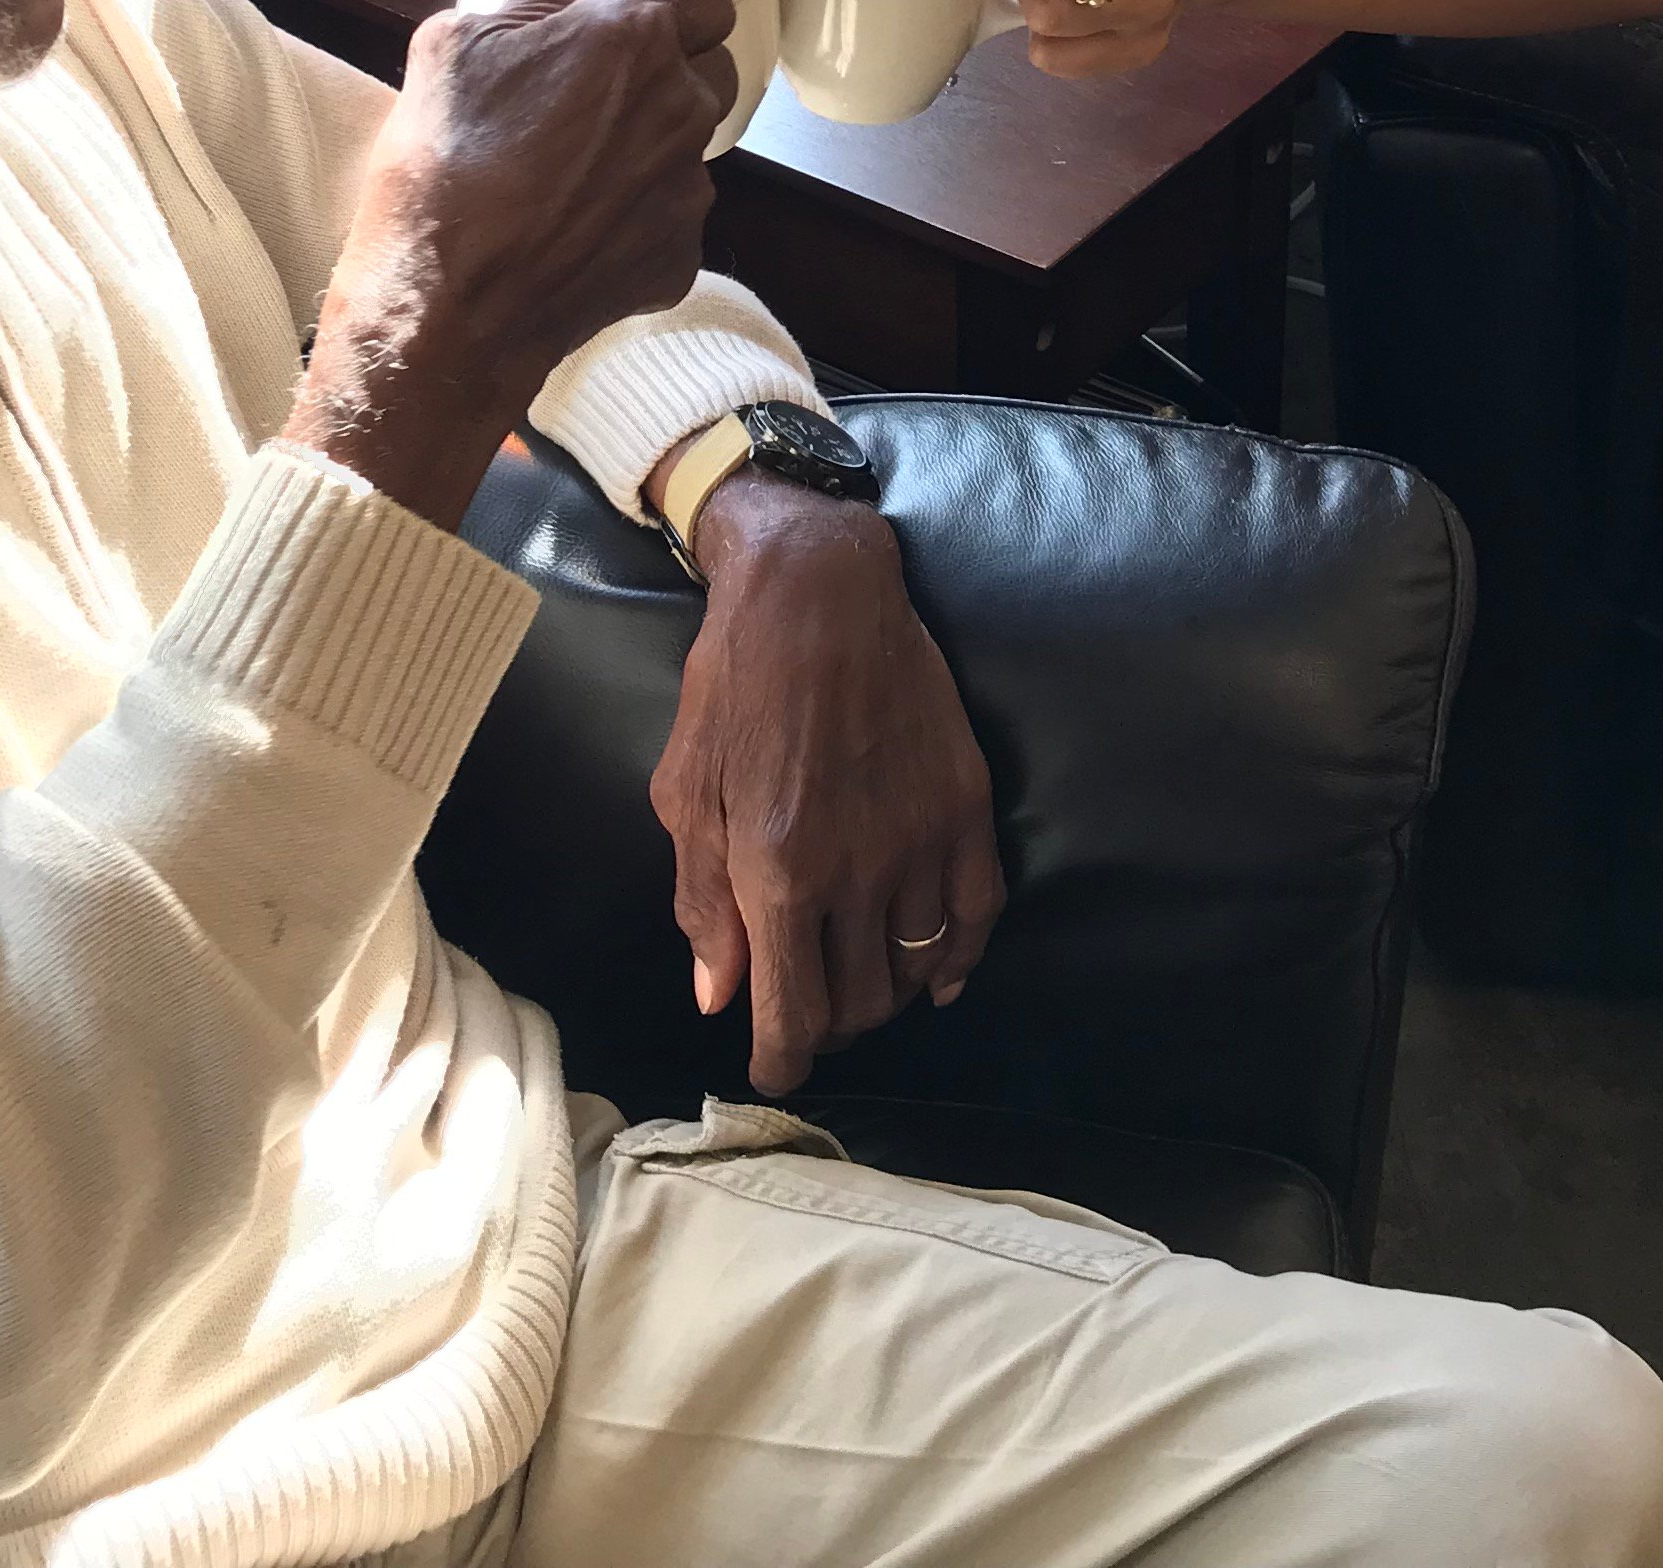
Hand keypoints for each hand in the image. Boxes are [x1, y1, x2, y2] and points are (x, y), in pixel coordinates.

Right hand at [288, 0, 735, 526]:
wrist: (445, 308)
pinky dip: (637, 214)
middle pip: (711, 65)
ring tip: (572, 169)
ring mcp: (688, 188)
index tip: (626, 16)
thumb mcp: (458, 45)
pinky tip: (574, 228)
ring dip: (650, 142)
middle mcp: (681, 107)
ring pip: (692, 143)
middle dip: (668, 67)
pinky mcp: (682, 256)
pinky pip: (672, 215)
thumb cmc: (441, 160)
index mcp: (635, 37)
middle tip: (591, 92)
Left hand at [650, 474, 1000, 1092]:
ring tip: (861, 984)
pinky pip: (977, 915)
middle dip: (829, 1025)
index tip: (775, 1071)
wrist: (817, 592)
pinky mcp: (965, 806)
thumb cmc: (732, 686)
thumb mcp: (685, 792)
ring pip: (916, 969)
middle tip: (808, 1009)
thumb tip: (719, 995)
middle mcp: (856, 870)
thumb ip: (702, 901)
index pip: (792, 1013)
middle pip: (859, 1003)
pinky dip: (960, 961)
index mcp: (776, 871)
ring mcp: (920, 839)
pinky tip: (941, 976)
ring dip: (887, 995)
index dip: (783, 1061)